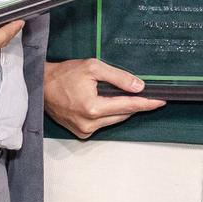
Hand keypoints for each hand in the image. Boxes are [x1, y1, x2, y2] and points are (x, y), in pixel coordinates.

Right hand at [43, 57, 166, 138]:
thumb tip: (139, 86)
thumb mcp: (93, 68)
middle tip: (139, 92)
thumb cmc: (64, 75)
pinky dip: (107, 114)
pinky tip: (102, 102)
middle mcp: (89, 123)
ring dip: (119, 108)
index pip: (128, 106)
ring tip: (113, 94)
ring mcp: (84, 130)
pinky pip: (103, 124)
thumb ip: (118, 77)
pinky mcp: (81, 133)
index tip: (160, 101)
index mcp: (93, 108)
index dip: (146, 103)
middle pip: (123, 114)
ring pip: (114, 120)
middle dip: (133, 104)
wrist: (42, 86)